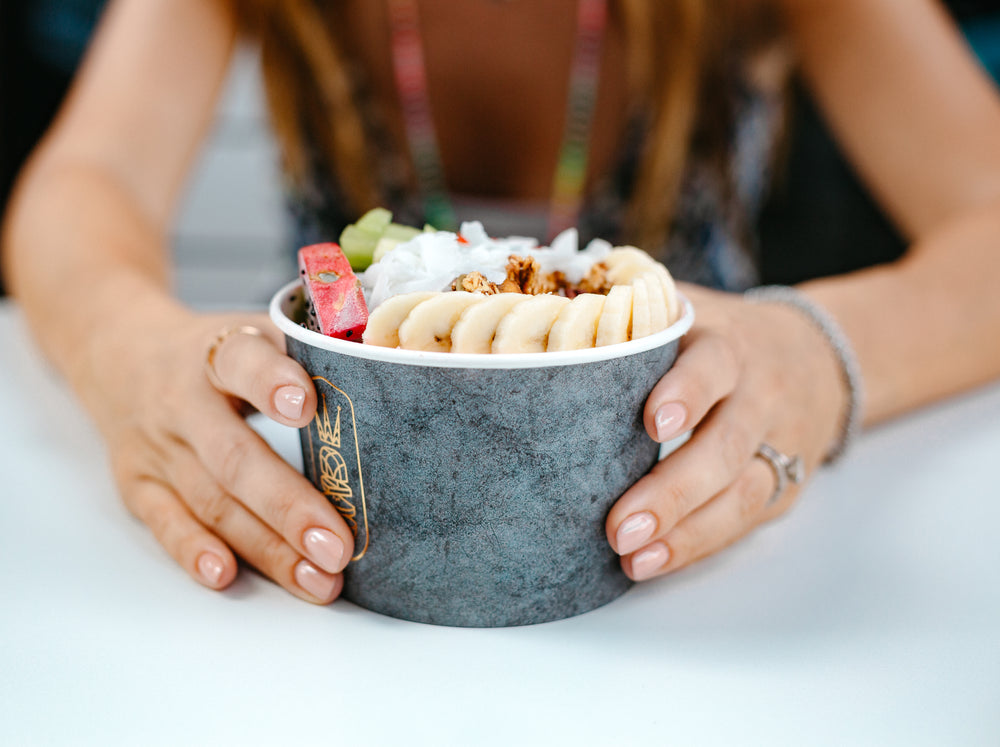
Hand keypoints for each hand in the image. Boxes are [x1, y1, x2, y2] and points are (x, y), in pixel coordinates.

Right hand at [78, 302, 353, 602]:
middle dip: (288, 506)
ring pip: (211, 503)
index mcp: (217, 352)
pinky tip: (226, 576)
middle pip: (234, 458)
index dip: (272, 382)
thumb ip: (307, 352)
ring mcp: (157, 448)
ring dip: (266, 548)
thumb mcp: (254, 332)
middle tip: (337, 546)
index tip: (307, 407)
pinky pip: (166, 523)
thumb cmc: (218, 353)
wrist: (121, 355)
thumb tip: (389, 373)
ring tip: (317, 580)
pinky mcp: (138, 485)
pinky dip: (195, 551)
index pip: (243, 361)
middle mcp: (182, 402)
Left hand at [606, 284, 847, 580]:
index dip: (687, 392)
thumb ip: (635, 316)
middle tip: (619, 527)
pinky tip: (657, 561)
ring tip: (635, 559)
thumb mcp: (691, 311)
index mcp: (730, 345)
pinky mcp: (786, 485)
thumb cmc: (721, 336)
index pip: (714, 366)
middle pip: (724, 447)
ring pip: (742, 494)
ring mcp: (779, 445)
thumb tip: (550, 322)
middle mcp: (760, 396)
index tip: (653, 424)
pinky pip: (747, 520)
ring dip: (687, 534)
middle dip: (673, 491)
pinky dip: (701, 545)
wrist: (818, 357)